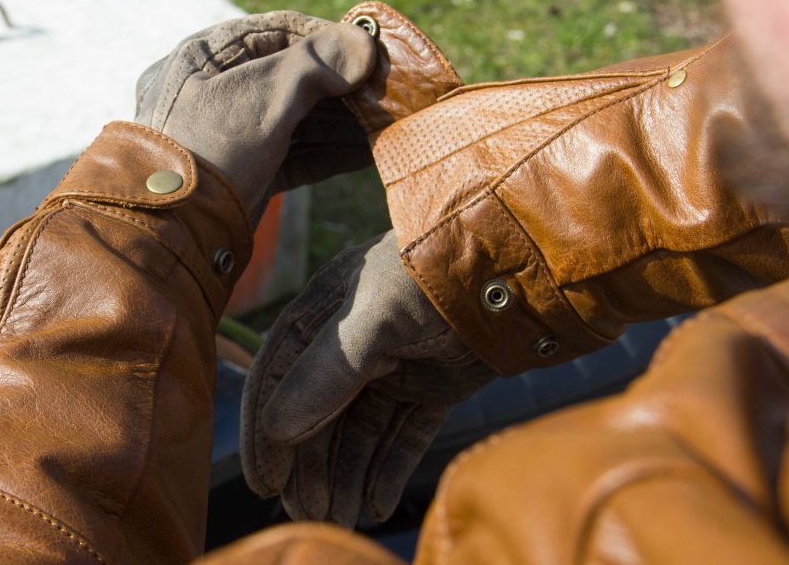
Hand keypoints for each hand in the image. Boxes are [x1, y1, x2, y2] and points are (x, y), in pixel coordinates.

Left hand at [135, 11, 375, 213]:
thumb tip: (363, 45)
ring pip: (294, 119)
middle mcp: (214, 92)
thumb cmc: (211, 149)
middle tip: (385, 88)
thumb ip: (316, 66)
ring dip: (341, 122)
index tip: (370, 47)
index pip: (276, 32)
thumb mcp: (264, 97)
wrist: (171, 235)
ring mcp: (227, 136)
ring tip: (386, 122)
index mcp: (206, 57)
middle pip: (290, 78)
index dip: (327, 37)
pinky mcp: (240, 174)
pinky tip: (366, 153)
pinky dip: (326, 154)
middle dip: (341, 86)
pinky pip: (290, 155)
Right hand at [241, 230, 494, 525]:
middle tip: (307, 512)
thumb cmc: (441, 277)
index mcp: (327, 310)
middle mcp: (356, 339)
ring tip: (340, 518)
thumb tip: (276, 429)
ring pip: (360, 429)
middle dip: (310, 465)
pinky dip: (389, 466)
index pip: (280, 376)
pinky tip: (376, 502)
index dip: (267, 431)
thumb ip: (326, 370)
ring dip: (346, 474)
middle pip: (318, 412)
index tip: (265, 483)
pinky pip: (404, 433)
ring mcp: (397, 363)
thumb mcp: (376, 317)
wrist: (523, 269)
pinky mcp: (437, 385)